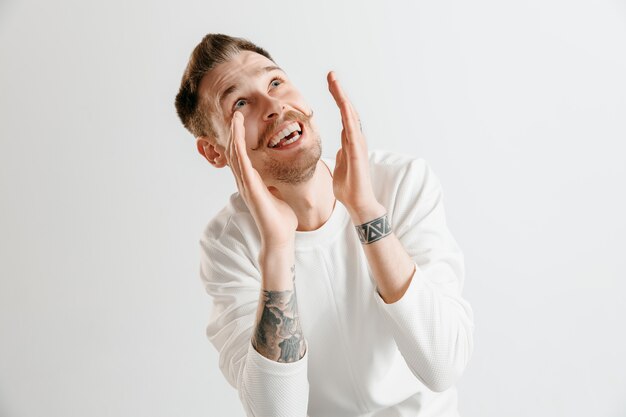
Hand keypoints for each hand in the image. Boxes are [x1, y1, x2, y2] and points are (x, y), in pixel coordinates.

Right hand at [226, 111, 297, 247]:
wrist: (280, 237)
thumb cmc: (281, 219)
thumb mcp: (278, 195)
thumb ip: (274, 184)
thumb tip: (279, 176)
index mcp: (251, 181)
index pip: (241, 155)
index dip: (240, 138)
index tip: (242, 122)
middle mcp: (245, 181)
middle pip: (234, 151)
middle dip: (234, 131)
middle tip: (235, 113)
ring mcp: (245, 185)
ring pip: (235, 154)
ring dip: (234, 134)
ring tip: (235, 117)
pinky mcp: (250, 188)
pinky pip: (241, 164)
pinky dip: (238, 148)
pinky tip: (238, 135)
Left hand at [327, 71, 380, 217]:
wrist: (358, 203)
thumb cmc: (349, 187)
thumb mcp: (340, 166)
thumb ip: (341, 154)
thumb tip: (340, 147)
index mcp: (349, 141)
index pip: (343, 115)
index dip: (337, 98)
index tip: (330, 83)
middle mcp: (355, 139)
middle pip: (347, 110)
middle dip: (339, 91)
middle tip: (331, 74)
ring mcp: (357, 144)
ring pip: (350, 115)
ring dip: (342, 98)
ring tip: (334, 81)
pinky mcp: (357, 152)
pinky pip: (351, 130)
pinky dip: (347, 115)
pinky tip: (342, 104)